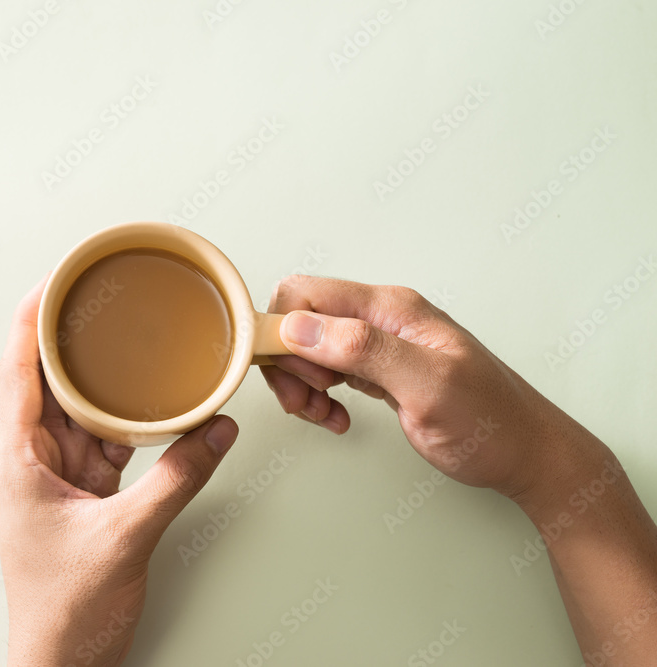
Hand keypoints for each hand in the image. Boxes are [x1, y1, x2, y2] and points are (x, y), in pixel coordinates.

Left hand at [0, 278, 238, 666]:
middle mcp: (30, 462)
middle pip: (46, 383)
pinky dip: (125, 422)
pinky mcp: (81, 495)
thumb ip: (176, 480)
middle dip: (72, 340)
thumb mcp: (125, 538)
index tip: (51, 282)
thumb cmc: (65, 611)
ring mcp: (55, 478)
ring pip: (77, 411)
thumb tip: (216, 432)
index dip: (30, 322)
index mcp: (17, 462)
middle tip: (97, 298)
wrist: (63, 664)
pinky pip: (102, 441)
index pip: (17, 373)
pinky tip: (150, 406)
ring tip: (129, 342)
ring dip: (102, 382)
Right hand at [261, 275, 583, 504]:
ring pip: (308, 346)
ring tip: (320, 412)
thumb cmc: (492, 423)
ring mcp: (380, 342)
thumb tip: (299, 326)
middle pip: (299, 319)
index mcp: (390, 308)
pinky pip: (328, 369)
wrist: (526, 452)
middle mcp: (381, 317)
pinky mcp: (379, 368)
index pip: (304, 293)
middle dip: (288, 363)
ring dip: (301, 382)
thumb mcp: (427, 386)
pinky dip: (319, 394)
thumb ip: (362, 349)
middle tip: (306, 401)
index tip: (288, 375)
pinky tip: (335, 415)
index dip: (281, 332)